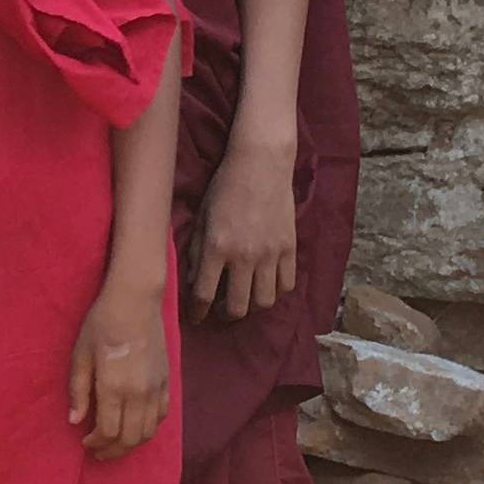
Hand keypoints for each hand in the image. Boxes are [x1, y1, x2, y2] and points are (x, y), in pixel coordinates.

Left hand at [70, 276, 169, 460]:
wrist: (135, 301)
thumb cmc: (101, 325)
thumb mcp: (80, 356)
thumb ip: (78, 391)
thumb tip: (75, 421)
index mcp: (114, 387)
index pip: (109, 431)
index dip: (96, 443)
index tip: (84, 441)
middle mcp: (139, 392)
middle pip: (130, 438)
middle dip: (112, 451)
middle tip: (97, 452)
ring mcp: (157, 388)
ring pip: (148, 432)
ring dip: (130, 444)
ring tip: (114, 444)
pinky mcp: (167, 382)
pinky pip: (162, 416)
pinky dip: (148, 428)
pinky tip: (133, 427)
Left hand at [188, 135, 297, 323]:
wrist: (261, 165)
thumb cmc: (224, 188)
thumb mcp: (201, 219)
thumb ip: (197, 253)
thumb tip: (193, 283)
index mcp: (217, 248)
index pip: (204, 295)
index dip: (198, 313)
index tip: (196, 318)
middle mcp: (245, 256)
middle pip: (238, 307)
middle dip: (225, 316)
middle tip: (220, 312)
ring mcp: (271, 254)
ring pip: (264, 301)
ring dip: (251, 307)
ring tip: (243, 300)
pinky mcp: (290, 248)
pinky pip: (286, 285)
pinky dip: (275, 292)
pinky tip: (264, 287)